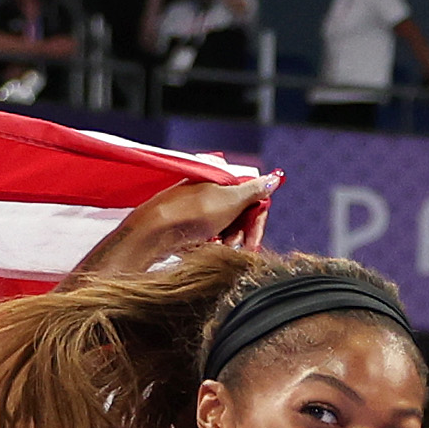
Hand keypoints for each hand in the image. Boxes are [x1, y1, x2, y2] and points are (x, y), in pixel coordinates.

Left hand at [76, 170, 269, 277]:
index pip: (253, 200)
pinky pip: (211, 238)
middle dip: (242, 233)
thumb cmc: (190, 213)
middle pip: (241, 216)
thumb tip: (274, 178)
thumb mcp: (230, 199)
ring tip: (219, 248)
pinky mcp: (190, 227)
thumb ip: (254, 190)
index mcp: (223, 182)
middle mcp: (211, 193)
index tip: (254, 239)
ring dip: (228, 242)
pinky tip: (207, 249)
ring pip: (227, 229)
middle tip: (235, 245)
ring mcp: (200, 211)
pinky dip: (213, 246)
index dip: (256, 221)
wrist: (154, 233)